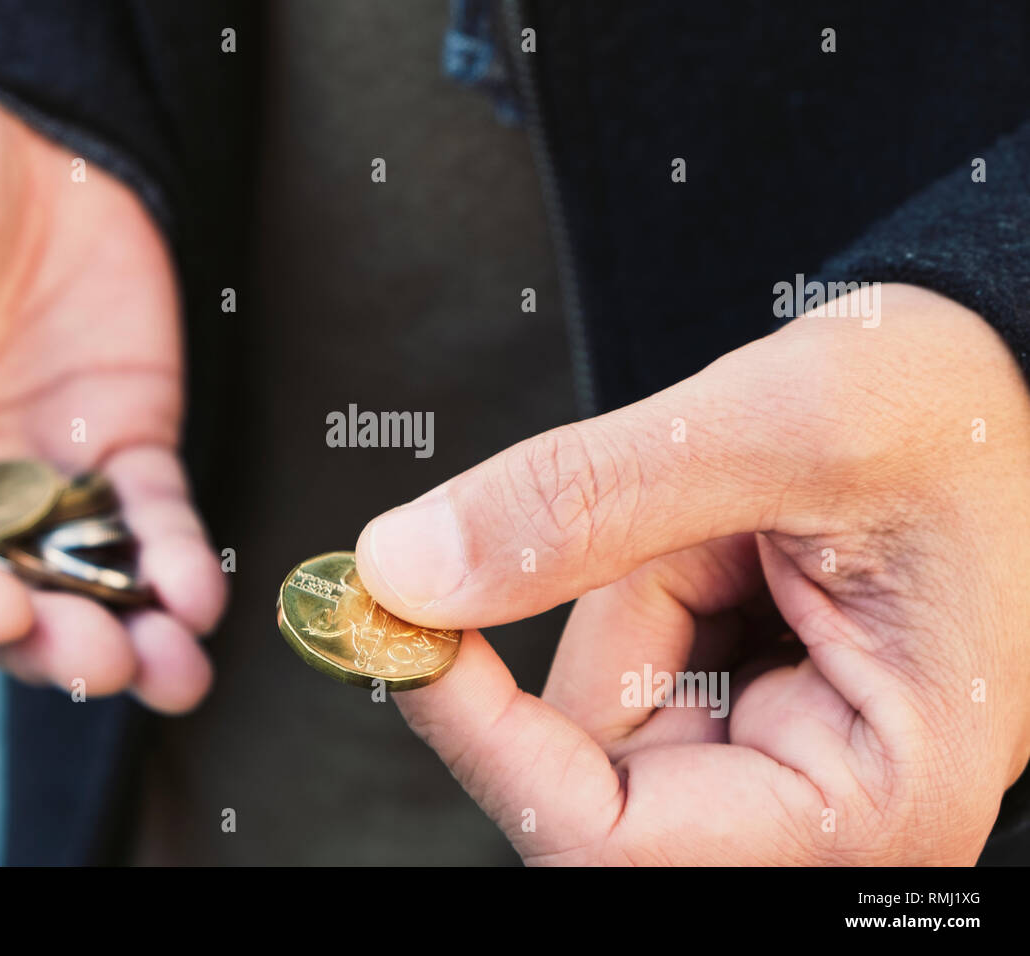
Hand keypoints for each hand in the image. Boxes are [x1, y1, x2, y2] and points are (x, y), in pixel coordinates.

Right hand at [0, 68, 223, 711]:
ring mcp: (33, 470)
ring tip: (174, 670)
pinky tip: (198, 593)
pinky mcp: (116, 444)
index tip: (1, 614)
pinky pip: (147, 517)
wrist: (15, 121)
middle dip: (46, 642)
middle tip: (105, 663)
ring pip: (73, 578)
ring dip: (125, 631)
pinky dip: (175, 558)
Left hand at [356, 283, 1029, 863]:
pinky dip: (646, 592)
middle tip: (705, 515)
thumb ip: (579, 504)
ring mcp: (783, 779)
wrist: (1004, 386)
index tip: (403, 621)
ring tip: (754, 524)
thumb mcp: (775, 424)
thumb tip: (402, 571)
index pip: (603, 841)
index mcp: (871, 800)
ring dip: (634, 591)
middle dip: (612, 619)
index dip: (480, 737)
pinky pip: (631, 676)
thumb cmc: (950, 403)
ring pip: (601, 716)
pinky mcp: (750, 730)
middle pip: (591, 776)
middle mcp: (822, 821)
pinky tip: (741, 548)